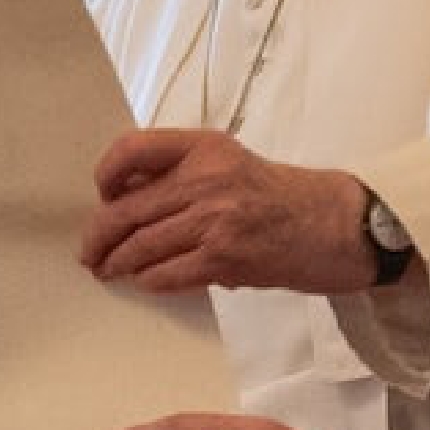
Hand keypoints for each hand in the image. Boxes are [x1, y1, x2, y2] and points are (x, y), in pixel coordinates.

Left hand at [79, 128, 374, 294]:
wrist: (339, 226)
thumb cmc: (286, 198)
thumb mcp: (232, 165)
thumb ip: (185, 174)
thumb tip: (129, 198)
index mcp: (204, 147)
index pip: (132, 149)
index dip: (107, 175)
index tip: (103, 195)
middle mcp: (205, 178)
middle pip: (125, 209)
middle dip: (99, 237)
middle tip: (90, 252)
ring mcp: (214, 219)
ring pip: (140, 246)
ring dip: (118, 264)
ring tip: (109, 271)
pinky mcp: (224, 258)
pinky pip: (166, 274)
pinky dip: (149, 281)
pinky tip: (146, 282)